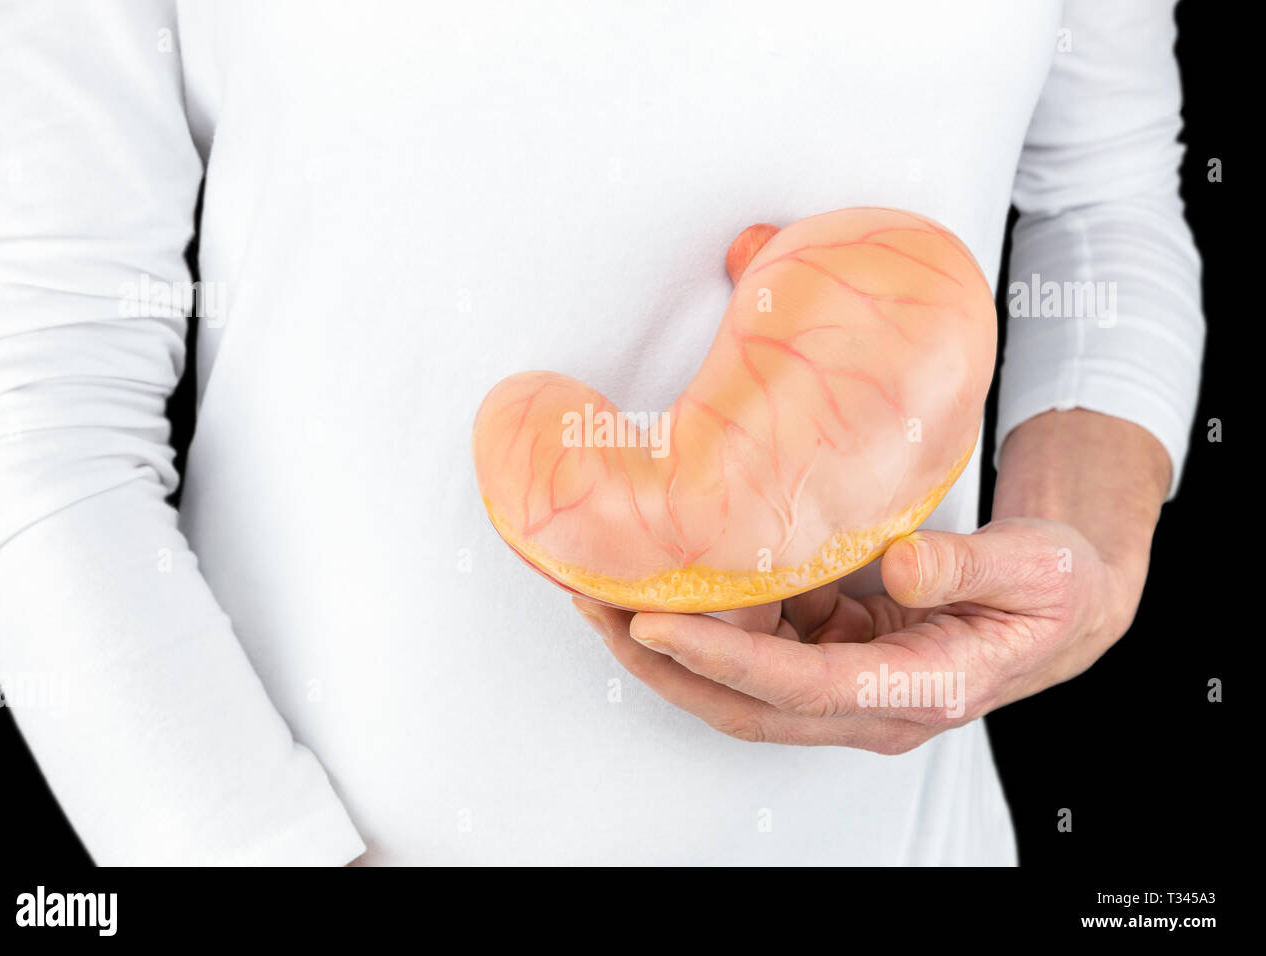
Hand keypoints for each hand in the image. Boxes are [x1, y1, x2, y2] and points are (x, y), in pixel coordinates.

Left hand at [574, 409, 1169, 751]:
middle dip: (664, 663)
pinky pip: (760, 645)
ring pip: (739, 681)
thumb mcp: (1036, 570)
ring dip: (671, 643)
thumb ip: (970, 568)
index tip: (657, 625)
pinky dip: (712, 617)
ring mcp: (847, 683)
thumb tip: (903, 566)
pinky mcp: (835, 654)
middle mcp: (867, 702)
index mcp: (916, 690)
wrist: (1064, 603)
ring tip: (609, 588)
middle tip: (598, 606)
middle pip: (745, 701)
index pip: (798, 687)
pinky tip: (677, 576)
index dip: (723, 659)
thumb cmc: (1055, 591)